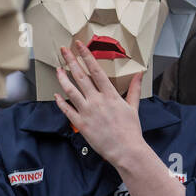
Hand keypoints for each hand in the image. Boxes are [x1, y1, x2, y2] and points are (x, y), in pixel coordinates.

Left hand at [53, 40, 148, 168]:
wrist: (126, 150)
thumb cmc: (131, 130)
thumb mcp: (134, 107)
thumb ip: (134, 89)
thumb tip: (140, 74)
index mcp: (110, 95)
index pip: (96, 70)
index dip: (86, 56)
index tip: (79, 45)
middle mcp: (97, 100)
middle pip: (81, 76)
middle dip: (71, 61)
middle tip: (63, 50)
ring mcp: (87, 112)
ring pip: (71, 91)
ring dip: (62, 78)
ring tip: (57, 68)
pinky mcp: (81, 124)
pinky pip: (67, 110)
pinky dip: (61, 102)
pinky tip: (56, 94)